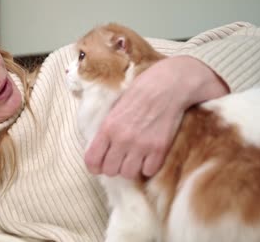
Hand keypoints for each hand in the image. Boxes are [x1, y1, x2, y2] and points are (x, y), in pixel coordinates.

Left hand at [84, 55, 228, 178]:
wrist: (168, 85)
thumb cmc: (140, 92)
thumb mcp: (115, 108)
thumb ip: (107, 129)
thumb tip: (101, 148)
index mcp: (108, 127)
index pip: (92, 160)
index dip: (95, 167)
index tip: (100, 166)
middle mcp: (122, 139)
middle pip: (111, 170)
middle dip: (114, 167)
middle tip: (120, 159)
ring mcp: (141, 145)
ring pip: (129, 174)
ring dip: (131, 168)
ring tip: (135, 158)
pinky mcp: (160, 149)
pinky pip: (149, 171)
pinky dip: (148, 167)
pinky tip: (149, 157)